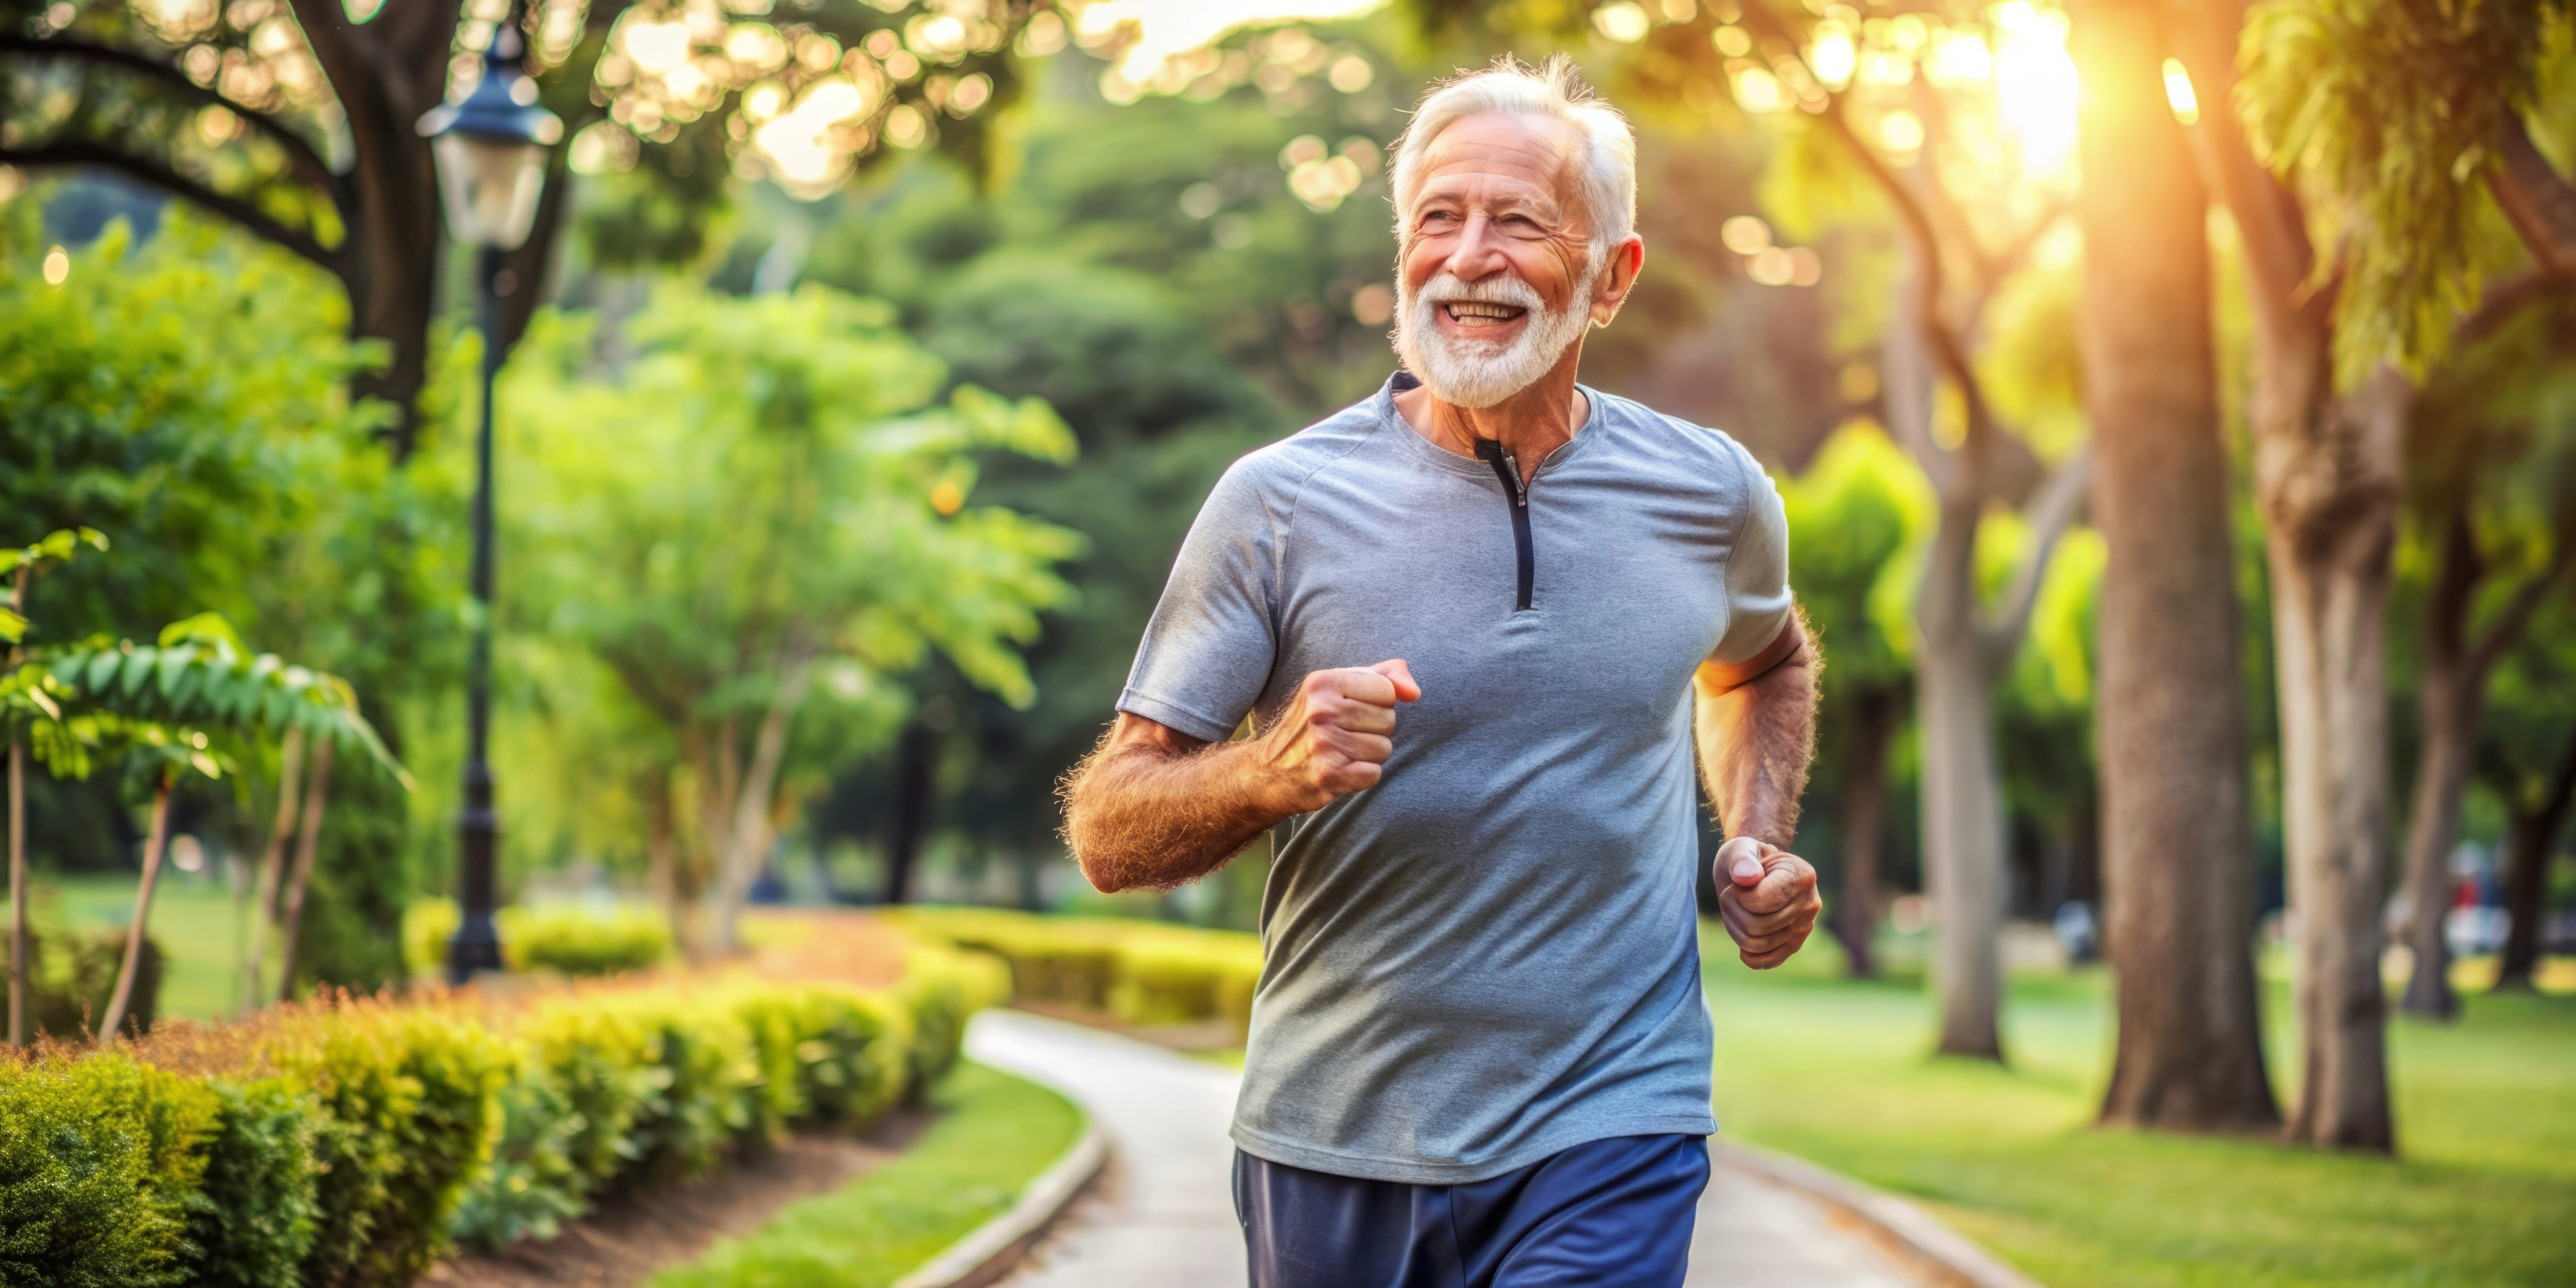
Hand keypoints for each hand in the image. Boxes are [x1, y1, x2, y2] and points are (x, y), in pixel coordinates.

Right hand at [1254, 660, 1420, 812]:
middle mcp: (1321, 710)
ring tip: (1342, 753)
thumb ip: (1384, 676)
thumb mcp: (1339, 688)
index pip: (1387, 690)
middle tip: (1345, 735)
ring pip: (1384, 749)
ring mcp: (1323, 744)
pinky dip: (1362, 776)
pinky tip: (1341, 771)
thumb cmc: (1313, 724)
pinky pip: (1374, 774)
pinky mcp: (1328, 775)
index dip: (1379, 703)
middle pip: (1389, 720)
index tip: (1353, 710)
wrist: (1269, 772)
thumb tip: (1414, 693)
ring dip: (1370, 755)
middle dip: (1375, 730)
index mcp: (1322, 682)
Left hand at [1715, 836, 1820, 969]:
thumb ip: (1741, 860)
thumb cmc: (1746, 858)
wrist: (1754, 871)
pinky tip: (1743, 948)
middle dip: (1733, 911)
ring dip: (1735, 928)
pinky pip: (1771, 961)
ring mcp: (1805, 926)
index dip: (1738, 896)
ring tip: (1737, 910)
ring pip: (1757, 944)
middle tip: (1732, 896)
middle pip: (1756, 926)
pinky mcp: (1795, 943)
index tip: (1738, 882)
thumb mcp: (1738, 849)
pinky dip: (1752, 957)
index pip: (1762, 903)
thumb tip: (1748, 878)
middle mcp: (1810, 903)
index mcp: (1802, 876)